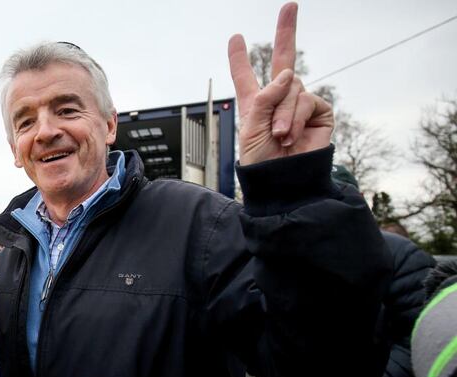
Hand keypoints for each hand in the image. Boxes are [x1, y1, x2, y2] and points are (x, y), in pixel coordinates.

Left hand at [228, 2, 333, 165]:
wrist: (282, 180)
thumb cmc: (260, 159)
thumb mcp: (250, 126)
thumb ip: (265, 97)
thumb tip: (289, 74)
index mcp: (255, 103)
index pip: (246, 76)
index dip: (240, 58)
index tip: (235, 37)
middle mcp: (279, 99)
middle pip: (285, 59)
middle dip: (287, 31)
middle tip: (290, 5)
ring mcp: (300, 104)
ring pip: (292, 88)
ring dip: (283, 113)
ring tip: (278, 135)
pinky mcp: (319, 112)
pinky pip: (307, 100)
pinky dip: (296, 117)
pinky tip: (291, 135)